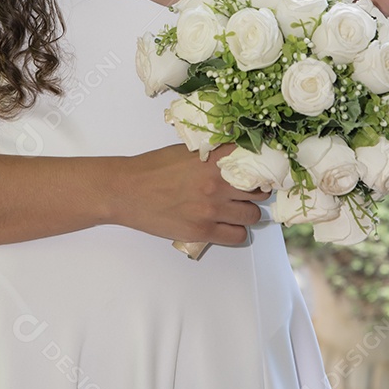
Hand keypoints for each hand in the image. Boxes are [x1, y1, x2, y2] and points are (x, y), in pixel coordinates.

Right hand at [112, 142, 269, 245]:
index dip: (261, 165)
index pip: (255, 160)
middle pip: (259, 190)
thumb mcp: (186, 151)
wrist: (126, 190)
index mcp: (213, 160)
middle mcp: (216, 184)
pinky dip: (237, 231)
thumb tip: (235, 157)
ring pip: (253, 215)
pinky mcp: (202, 231)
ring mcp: (211, 210)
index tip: (262, 168)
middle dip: (256, 190)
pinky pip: (238, 236)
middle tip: (248, 191)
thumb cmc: (152, 169)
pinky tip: (227, 224)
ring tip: (236, 209)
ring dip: (248, 212)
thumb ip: (213, 155)